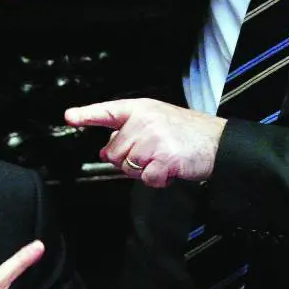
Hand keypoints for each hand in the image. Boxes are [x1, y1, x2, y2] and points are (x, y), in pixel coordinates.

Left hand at [65, 98, 226, 187]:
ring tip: (162, 159)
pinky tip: (170, 169)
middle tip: (151, 155)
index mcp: (141, 109)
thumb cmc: (189, 132)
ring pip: (128, 167)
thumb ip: (130, 132)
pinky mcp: (163, 157)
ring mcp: (154, 138)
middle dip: (128, 160)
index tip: (70, 116)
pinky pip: (146, 179)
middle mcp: (145, 120)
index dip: (86, 114)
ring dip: (143, 171)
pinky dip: (157, 180)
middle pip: (114, 151)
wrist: (218, 142)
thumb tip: (104, 149)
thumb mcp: (157, 122)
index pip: (108, 111)